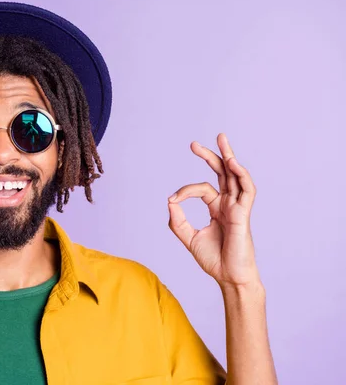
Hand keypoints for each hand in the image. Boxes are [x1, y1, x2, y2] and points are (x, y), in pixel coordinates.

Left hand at [167, 133, 259, 286]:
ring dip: (229, 157)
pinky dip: (241, 175)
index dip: (184, 191)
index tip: (172, 200)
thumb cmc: (213, 260)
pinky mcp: (244, 214)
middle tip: (194, 144)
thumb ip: (177, 221)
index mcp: (217, 208)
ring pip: (236, 176)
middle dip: (210, 156)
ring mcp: (238, 207)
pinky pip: (247, 190)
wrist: (228, 277)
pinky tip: (232, 163)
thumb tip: (170, 201)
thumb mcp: (189, 238)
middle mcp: (229, 204)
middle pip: (222, 173)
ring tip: (221, 139)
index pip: (201, 188)